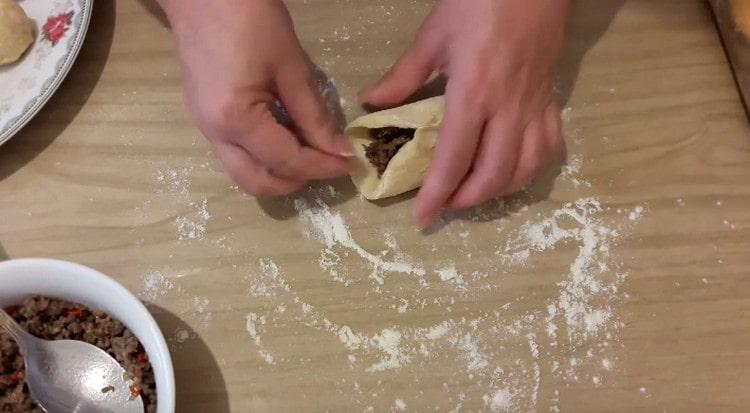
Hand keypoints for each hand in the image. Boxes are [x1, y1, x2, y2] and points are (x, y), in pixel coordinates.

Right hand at [160, 0, 351, 196]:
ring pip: (243, 173)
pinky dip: (264, 156)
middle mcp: (214, 134)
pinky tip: (288, 136)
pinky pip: (236, 153)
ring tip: (310, 151)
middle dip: (296, 181)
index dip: (322, 166)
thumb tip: (339, 149)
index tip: (350, 163)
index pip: (286, 162)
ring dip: (278, 172)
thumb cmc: (250, 20)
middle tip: (328, 163)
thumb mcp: (291, 67)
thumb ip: (314, 115)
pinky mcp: (204, 118)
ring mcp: (205, 128)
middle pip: (257, 183)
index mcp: (235, 120)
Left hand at [360, 0, 568, 227]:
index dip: (436, 194)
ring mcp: (535, 107)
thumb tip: (372, 103)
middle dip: (467, 200)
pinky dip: (530, 169)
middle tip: (445, 204)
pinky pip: (549, 148)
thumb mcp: (433, 36)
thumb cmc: (479, 1)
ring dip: (499, 191)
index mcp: (474, 93)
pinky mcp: (551, 100)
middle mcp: (508, 108)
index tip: (422, 218)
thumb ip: (403, 76)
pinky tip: (511, 170)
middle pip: (494, 174)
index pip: (454, 158)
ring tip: (473, 192)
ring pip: (526, 168)